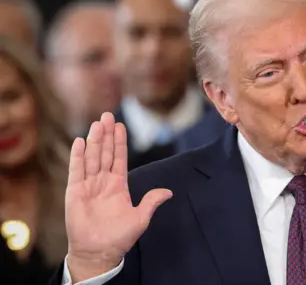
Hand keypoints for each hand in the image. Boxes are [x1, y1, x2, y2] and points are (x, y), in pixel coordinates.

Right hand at [65, 113, 172, 280]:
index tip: (120, 125)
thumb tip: (169, 192)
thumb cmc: (119, 237)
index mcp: (118, 185)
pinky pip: (76, 171)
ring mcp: (88, 186)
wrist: (99, 252)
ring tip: (97, 123)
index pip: (119, 158)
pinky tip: (80, 142)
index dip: (119, 142)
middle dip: (106, 135)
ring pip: (92, 158)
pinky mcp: (75, 192)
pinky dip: (78, 156)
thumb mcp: (140, 218)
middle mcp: (103, 182)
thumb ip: (151, 202)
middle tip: (107, 115)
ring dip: (94, 141)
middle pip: (104, 153)